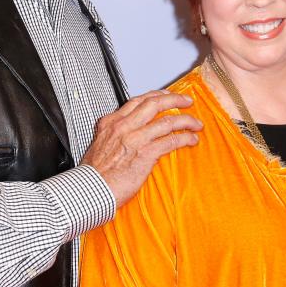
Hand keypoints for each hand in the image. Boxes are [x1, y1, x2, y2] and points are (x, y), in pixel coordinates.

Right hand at [82, 90, 201, 206]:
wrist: (89, 190)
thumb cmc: (94, 174)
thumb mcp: (98, 145)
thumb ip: (114, 136)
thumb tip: (127, 137)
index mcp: (111, 123)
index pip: (137, 101)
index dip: (156, 96)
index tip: (166, 96)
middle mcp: (123, 127)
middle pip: (154, 103)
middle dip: (175, 99)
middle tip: (186, 101)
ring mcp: (135, 139)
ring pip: (167, 121)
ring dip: (186, 120)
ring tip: (196, 124)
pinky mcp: (145, 154)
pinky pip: (171, 140)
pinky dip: (185, 138)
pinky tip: (191, 140)